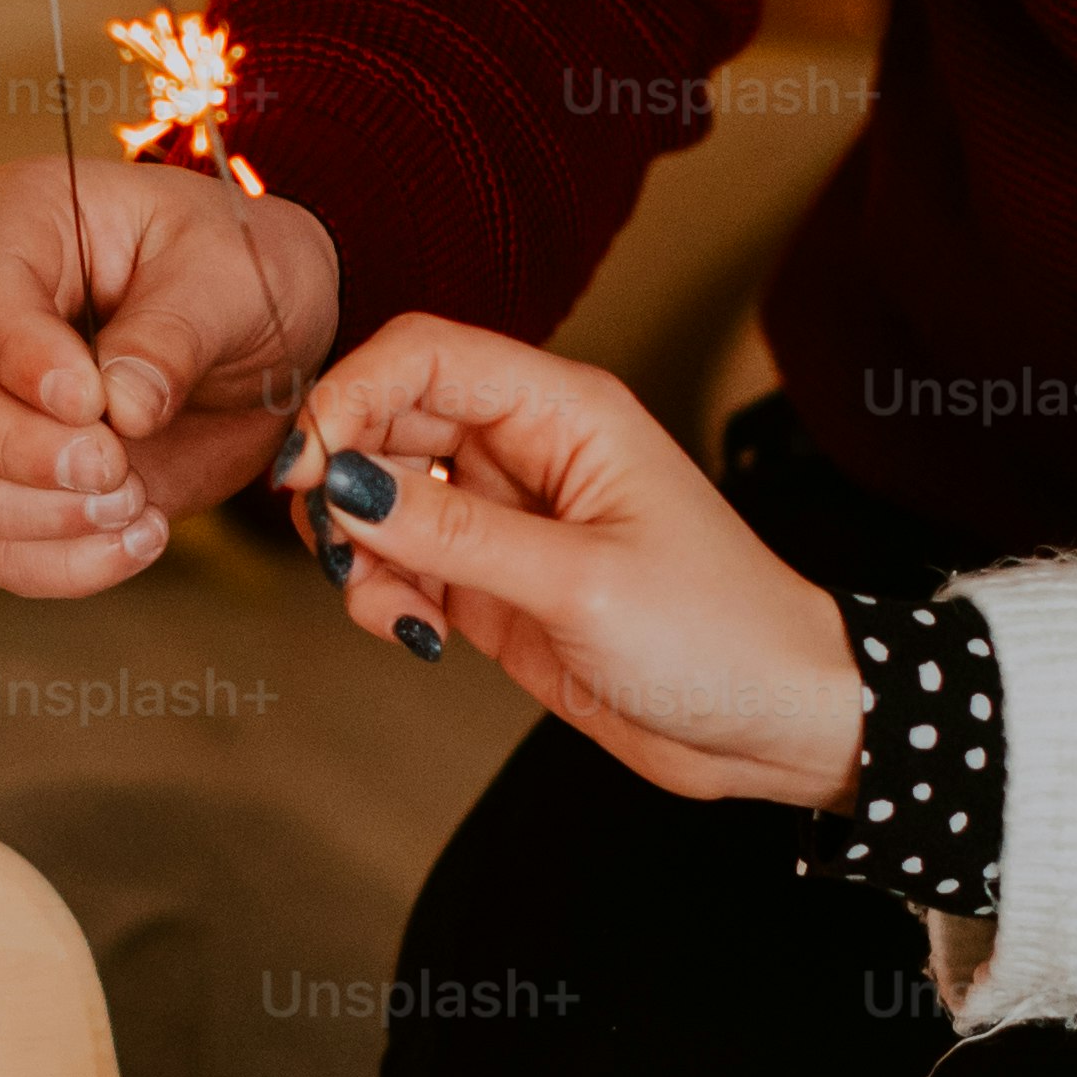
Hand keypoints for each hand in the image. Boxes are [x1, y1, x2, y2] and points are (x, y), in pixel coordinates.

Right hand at [0, 157, 341, 595]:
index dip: (21, 360)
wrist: (271, 340)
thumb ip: (174, 335)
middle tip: (117, 468)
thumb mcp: (232, 279)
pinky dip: (59, 564)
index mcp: (24, 224)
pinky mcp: (17, 483)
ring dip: (34, 516)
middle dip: (21, 452)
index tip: (90, 405)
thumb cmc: (244, 272)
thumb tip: (121, 408)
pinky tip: (139, 539)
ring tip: (135, 504)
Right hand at [282, 319, 864, 807]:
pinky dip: (384, 596)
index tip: (306, 471)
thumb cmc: (717, 634)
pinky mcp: (493, 581)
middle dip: (344, 485)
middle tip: (340, 558)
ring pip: (383, 496)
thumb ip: (453, 532)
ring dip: (359, 551)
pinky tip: (417, 635)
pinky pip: (403, 563)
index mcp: (566, 409)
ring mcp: (507, 515)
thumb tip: (343, 484)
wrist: (770, 722)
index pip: (423, 355)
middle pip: (388, 419)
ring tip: (390, 612)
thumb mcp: (578, 582)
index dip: (349, 396)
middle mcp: (529, 447)